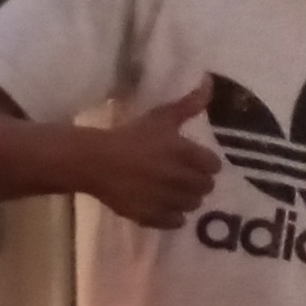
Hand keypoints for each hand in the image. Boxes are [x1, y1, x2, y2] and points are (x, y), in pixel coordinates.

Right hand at [81, 79, 223, 229]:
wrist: (91, 160)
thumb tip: (209, 83)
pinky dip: (172, 216)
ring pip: (193, 204)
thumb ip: (188, 105)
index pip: (214, 165)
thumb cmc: (128, 135)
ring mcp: (165, 200)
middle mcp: (179, 178)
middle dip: (197, 181)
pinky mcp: (151, 216)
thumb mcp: (160, 118)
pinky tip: (162, 205)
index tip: (195, 161)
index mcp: (184, 153)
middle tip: (183, 176)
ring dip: (186, 198)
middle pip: (206, 186)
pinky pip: (175, 222)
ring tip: (172, 190)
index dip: (205, 163)